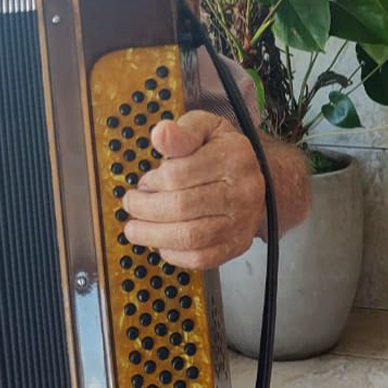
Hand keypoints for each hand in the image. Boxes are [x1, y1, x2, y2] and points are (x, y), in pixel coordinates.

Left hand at [122, 110, 265, 268]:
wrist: (257, 178)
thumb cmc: (223, 151)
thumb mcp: (205, 129)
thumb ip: (183, 132)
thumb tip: (161, 133)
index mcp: (233, 158)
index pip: (179, 174)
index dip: (153, 181)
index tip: (143, 182)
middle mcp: (242, 191)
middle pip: (181, 207)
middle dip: (146, 209)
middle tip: (131, 205)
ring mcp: (242, 221)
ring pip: (189, 237)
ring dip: (153, 235)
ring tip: (135, 229)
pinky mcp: (237, 244)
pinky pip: (201, 259)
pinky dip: (174, 255)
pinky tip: (161, 244)